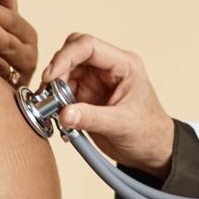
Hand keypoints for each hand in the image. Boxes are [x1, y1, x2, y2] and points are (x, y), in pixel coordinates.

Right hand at [41, 33, 174, 173]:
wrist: (152, 151)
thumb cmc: (148, 132)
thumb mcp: (122, 125)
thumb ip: (92, 118)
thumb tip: (64, 114)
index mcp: (123, 64)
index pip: (89, 46)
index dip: (65, 57)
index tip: (50, 77)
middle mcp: (108, 68)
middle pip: (73, 53)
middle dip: (57, 70)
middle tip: (47, 94)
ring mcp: (96, 81)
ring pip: (64, 72)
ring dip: (53, 89)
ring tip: (51, 110)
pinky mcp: (86, 96)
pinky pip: (63, 92)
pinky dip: (55, 102)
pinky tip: (58, 118)